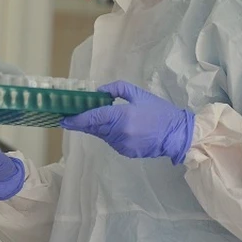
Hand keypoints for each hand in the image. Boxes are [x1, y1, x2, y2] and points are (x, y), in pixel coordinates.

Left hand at [61, 80, 194, 163]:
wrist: (177, 135)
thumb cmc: (160, 112)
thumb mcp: (140, 94)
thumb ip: (118, 89)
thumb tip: (100, 91)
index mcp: (121, 116)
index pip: (93, 117)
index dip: (77, 119)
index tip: (64, 119)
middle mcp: (119, 132)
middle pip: (94, 127)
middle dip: (82, 123)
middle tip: (71, 117)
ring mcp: (122, 144)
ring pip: (101, 135)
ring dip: (96, 127)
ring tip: (94, 119)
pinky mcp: (126, 152)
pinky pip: (111, 141)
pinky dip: (108, 134)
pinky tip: (114, 128)